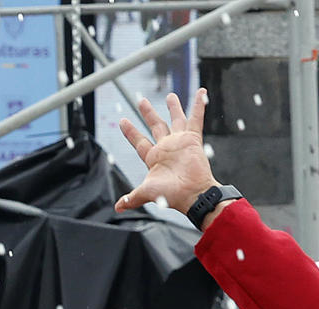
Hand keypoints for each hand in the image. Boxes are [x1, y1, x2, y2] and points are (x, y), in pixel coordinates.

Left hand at [115, 89, 215, 214]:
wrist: (192, 194)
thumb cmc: (171, 195)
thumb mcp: (147, 192)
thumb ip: (132, 197)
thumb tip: (118, 207)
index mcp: (153, 158)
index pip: (139, 141)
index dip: (131, 131)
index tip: (122, 121)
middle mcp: (166, 148)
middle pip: (155, 125)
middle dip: (148, 113)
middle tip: (141, 100)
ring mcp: (180, 142)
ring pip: (175, 119)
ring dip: (173, 107)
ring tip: (170, 95)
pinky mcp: (193, 139)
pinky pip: (196, 118)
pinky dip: (198, 105)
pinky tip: (200, 91)